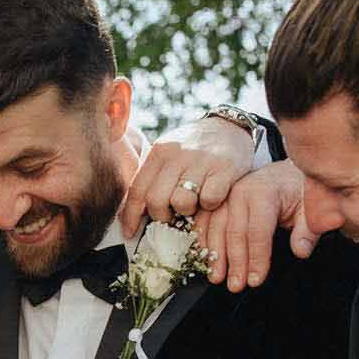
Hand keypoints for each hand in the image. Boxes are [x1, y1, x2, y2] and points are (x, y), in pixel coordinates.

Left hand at [117, 116, 256, 238]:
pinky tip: (212, 197)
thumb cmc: (193, 149)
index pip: (137, 190)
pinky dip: (210, 205)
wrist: (229, 126)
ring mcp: (200, 161)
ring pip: (182, 202)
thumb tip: (133, 213)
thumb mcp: (168, 155)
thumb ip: (153, 177)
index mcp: (158, 152)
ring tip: (194, 203)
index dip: (130, 216)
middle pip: (156, 200)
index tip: (129, 232)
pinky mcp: (224, 168)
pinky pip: (209, 199)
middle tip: (172, 216)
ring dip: (187, 211)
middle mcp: (176, 155)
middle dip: (161, 216)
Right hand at [197, 160, 316, 292]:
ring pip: (215, 227)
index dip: (257, 258)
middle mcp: (240, 190)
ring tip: (217, 277)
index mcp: (264, 192)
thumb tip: (300, 250)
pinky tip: (205, 258)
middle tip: (235, 285)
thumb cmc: (296, 192)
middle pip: (234, 231)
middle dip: (235, 262)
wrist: (282, 175)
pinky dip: (204, 241)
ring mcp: (225, 195)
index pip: (258, 230)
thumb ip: (308, 230)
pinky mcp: (216, 199)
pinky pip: (204, 221)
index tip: (256, 279)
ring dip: (215, 255)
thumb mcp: (309, 208)